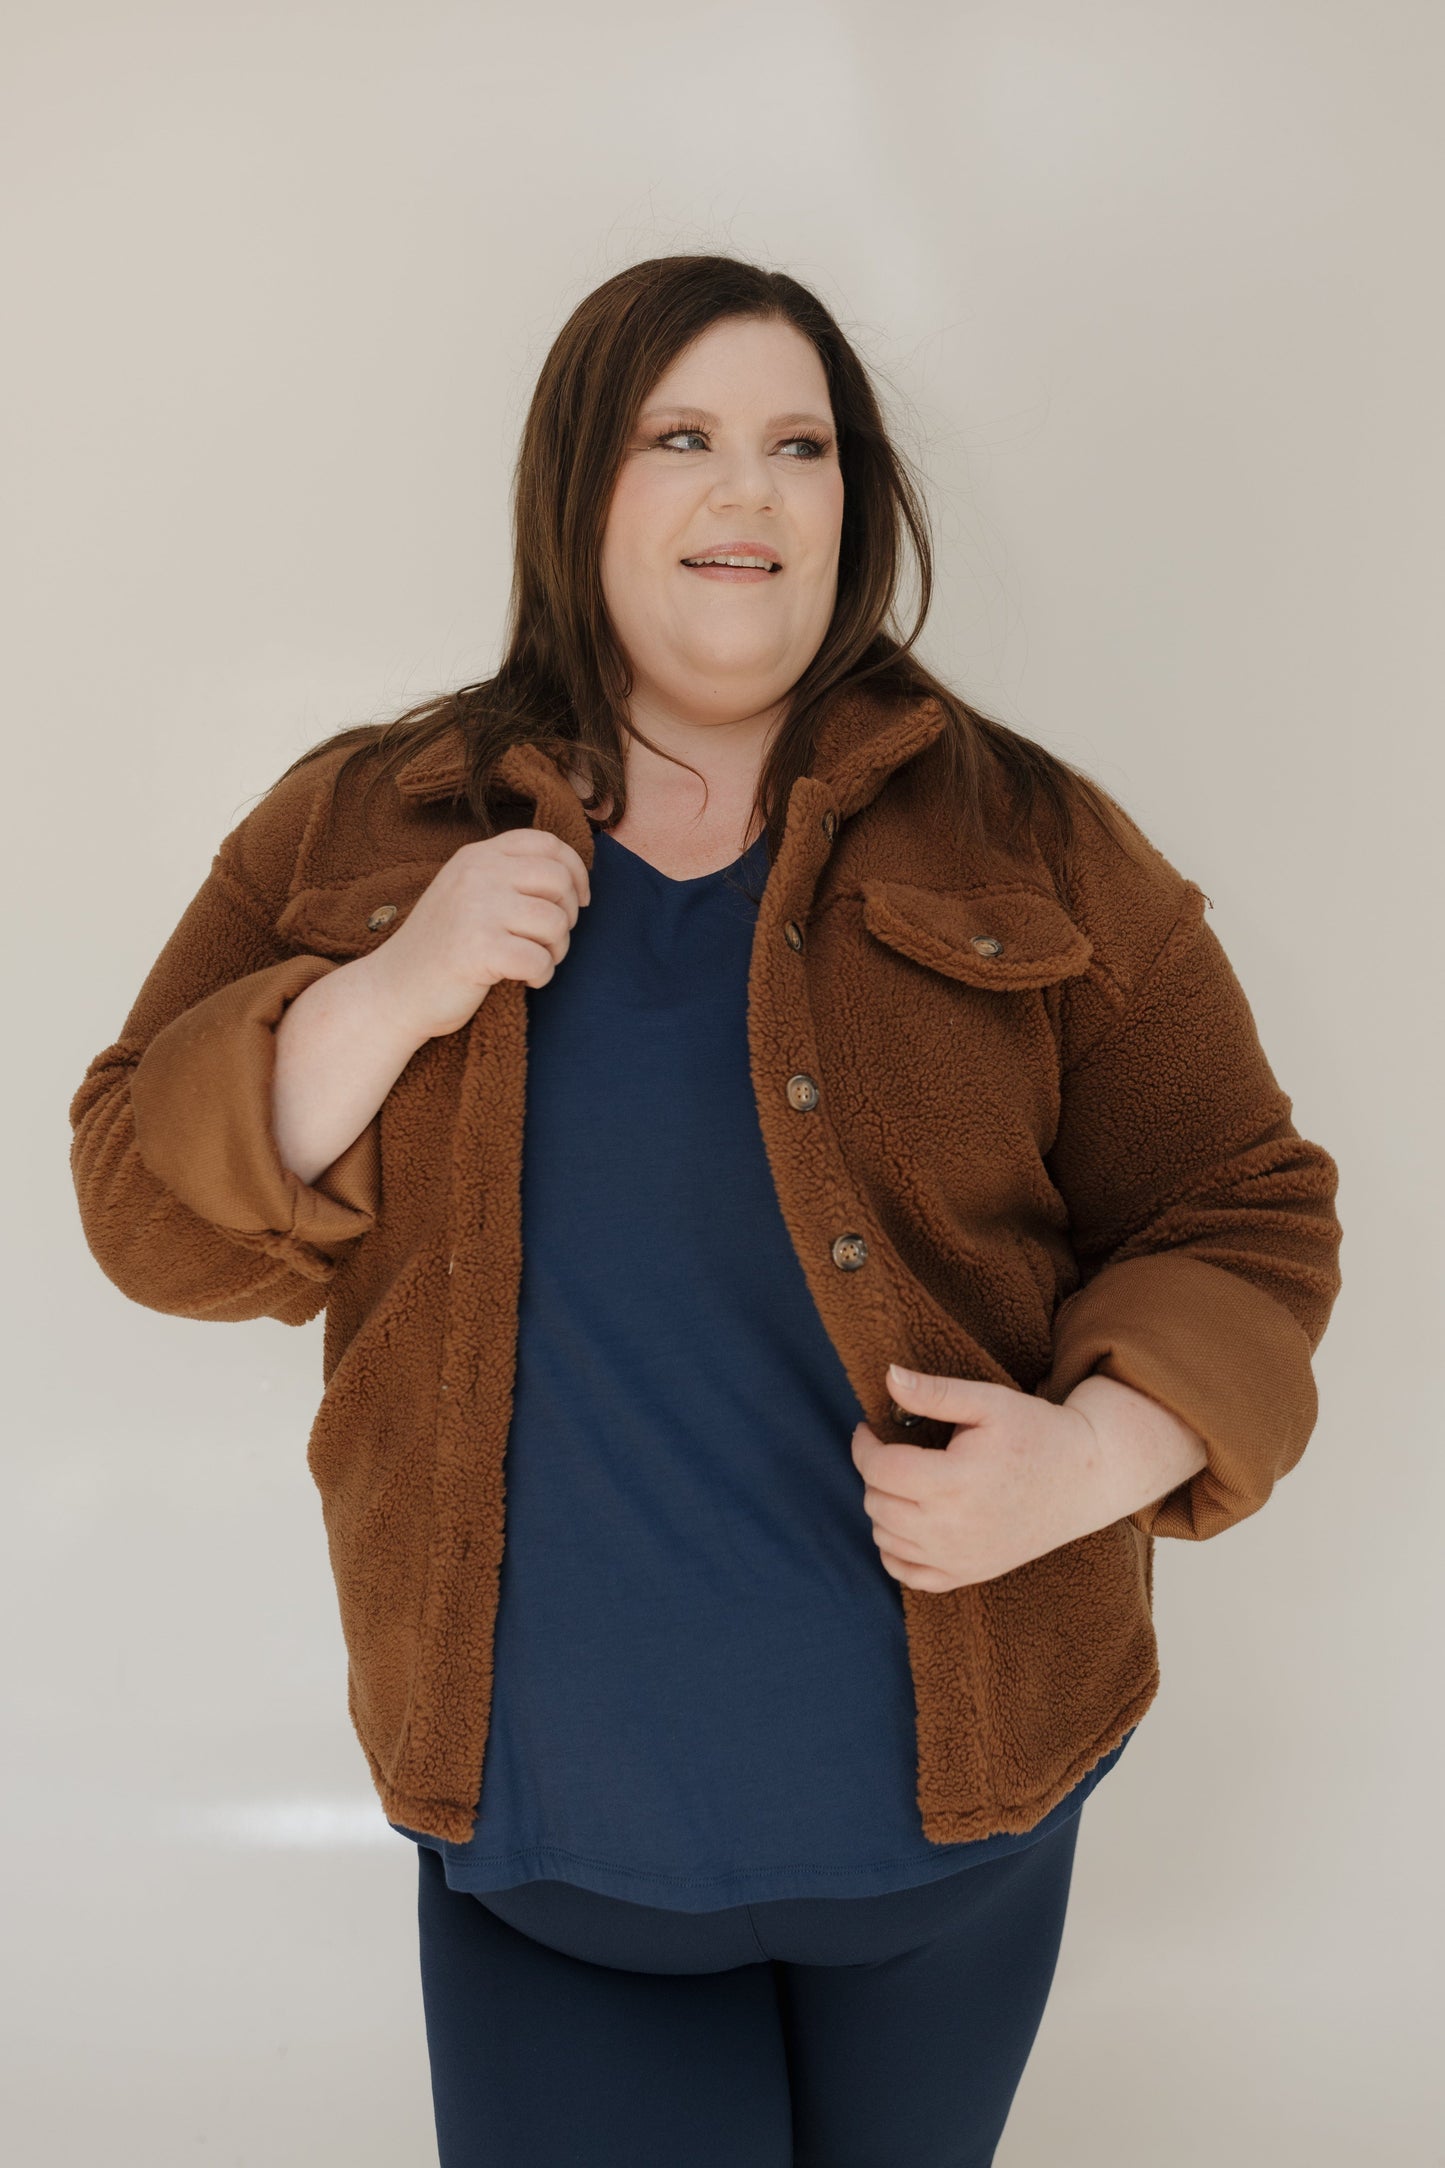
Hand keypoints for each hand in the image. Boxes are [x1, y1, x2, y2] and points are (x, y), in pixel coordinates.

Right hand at [367, 828, 592, 1040]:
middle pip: (558, 881)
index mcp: (477, 856)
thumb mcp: (468, 893)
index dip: (576, 871)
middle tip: (550, 940)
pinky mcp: (479, 950)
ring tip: (533, 960)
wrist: (393, 990)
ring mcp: (476, 909)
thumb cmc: (442, 946)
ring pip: (554, 922)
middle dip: (568, 916)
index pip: (547, 843)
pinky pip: (540, 960)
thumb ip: (508, 876)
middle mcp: (476, 874)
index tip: (579, 901)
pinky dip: (541, 976)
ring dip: (556, 950)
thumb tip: (573, 877)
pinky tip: (523, 980)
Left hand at [850, 1365, 1207, 1590]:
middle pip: (876, 1502)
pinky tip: (909, 1521)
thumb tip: (887, 1376)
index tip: (870, 1427)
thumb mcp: (988, 1401)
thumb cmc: (1037, 1432)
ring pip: (884, 1537)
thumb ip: (935, 1392)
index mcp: (956, 1481)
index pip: (880, 1468)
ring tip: (907, 1481)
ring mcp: (960, 1559)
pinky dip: (894, 1549)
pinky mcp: (967, 1575)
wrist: (1085, 1479)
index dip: (864, 1444)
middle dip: (875, 1472)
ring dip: (883, 1506)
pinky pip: (906, 1574)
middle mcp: (953, 1528)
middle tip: (895, 1450)